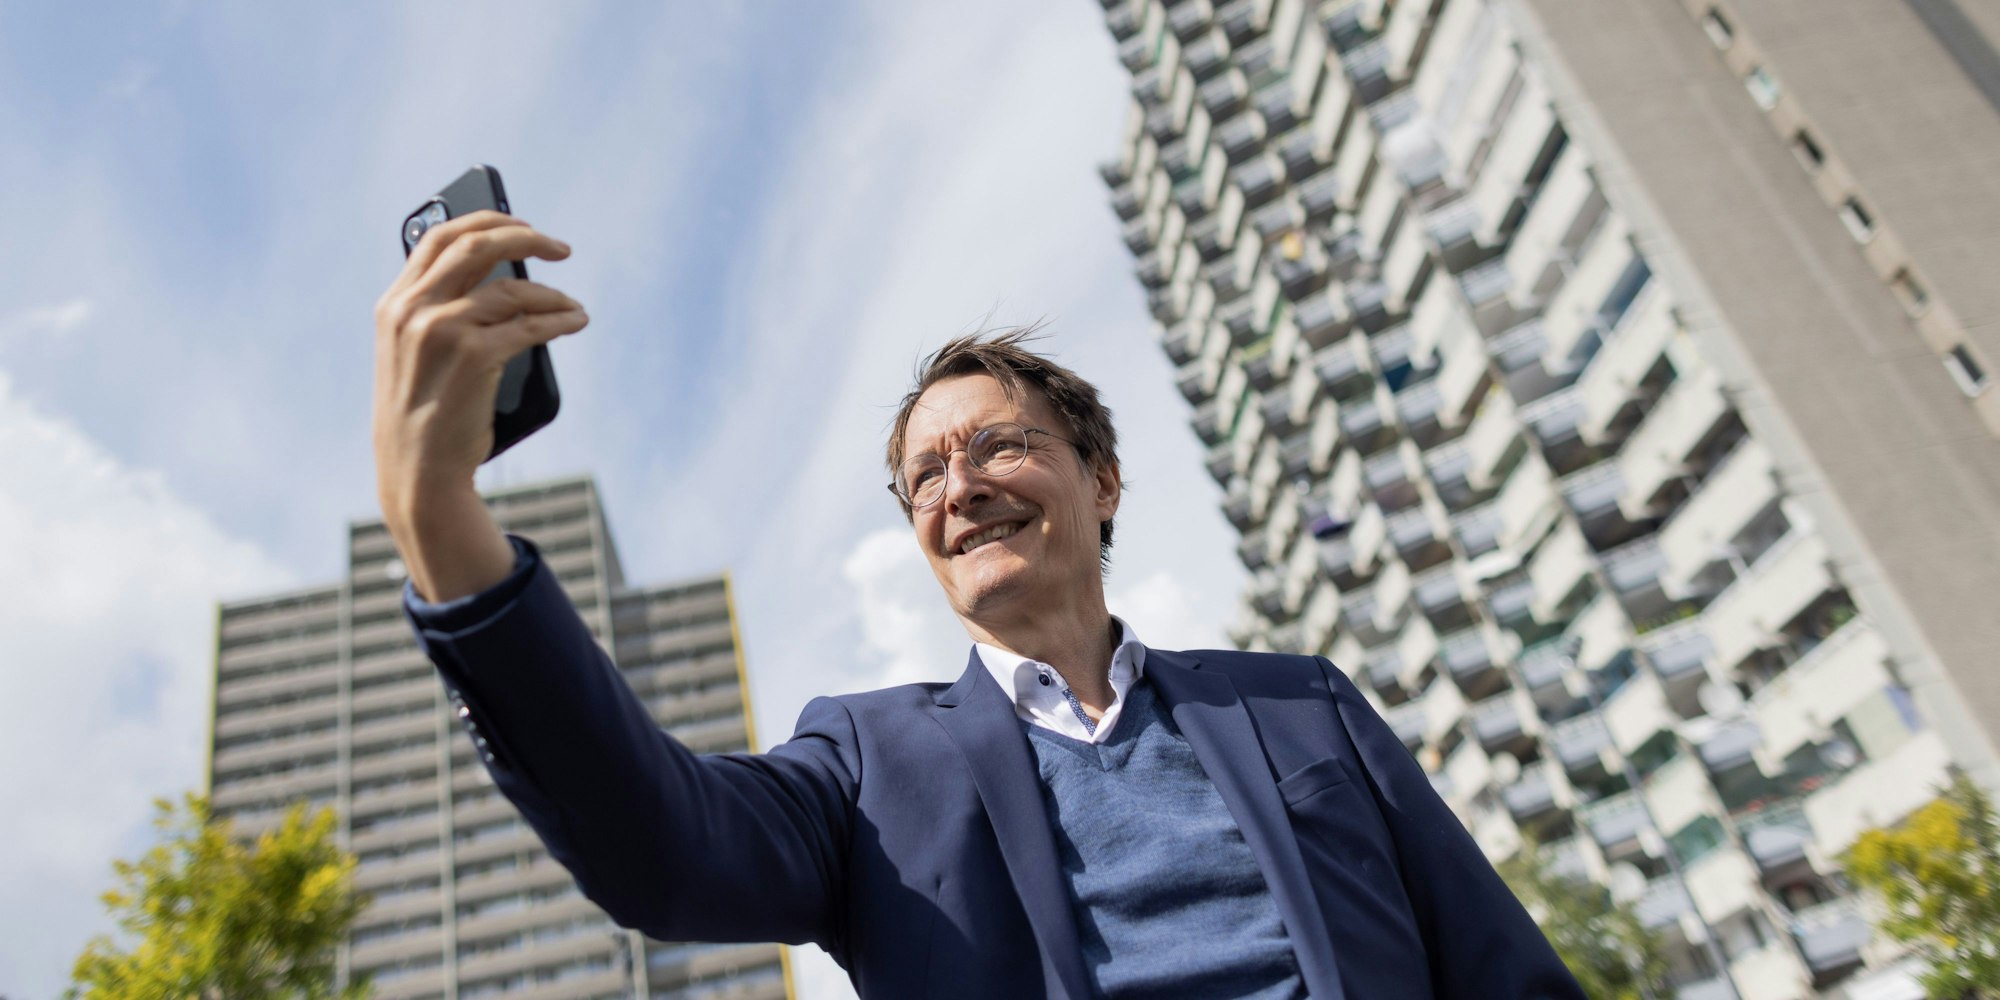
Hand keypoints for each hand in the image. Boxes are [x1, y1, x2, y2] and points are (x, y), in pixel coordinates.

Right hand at [371, 210, 586, 597]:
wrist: (419, 473)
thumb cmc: (424, 415)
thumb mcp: (413, 355)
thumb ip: (436, 312)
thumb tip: (494, 274)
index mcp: (394, 304)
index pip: (438, 238)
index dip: (485, 221)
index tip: (520, 224)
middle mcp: (412, 311)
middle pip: (477, 246)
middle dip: (525, 237)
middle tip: (559, 248)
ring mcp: (441, 332)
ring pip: (511, 289)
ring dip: (552, 293)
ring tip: (573, 306)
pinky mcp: (475, 358)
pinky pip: (529, 325)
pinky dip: (559, 320)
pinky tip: (575, 321)